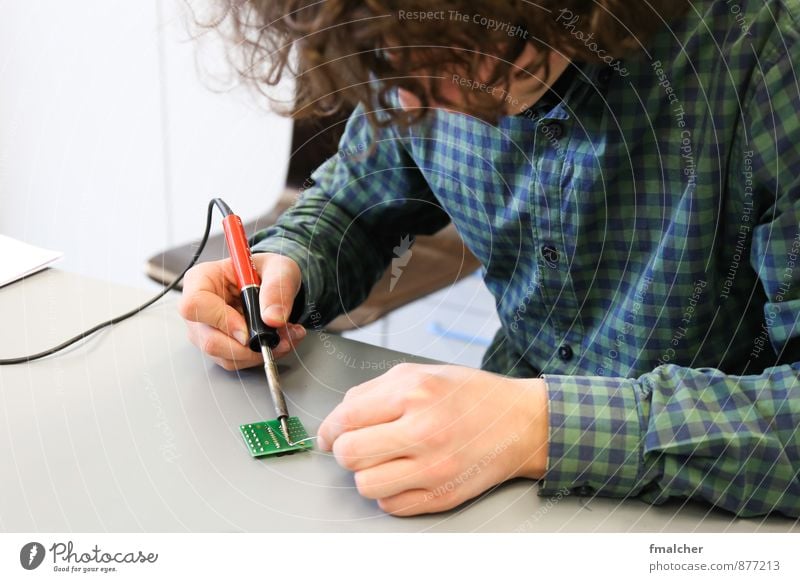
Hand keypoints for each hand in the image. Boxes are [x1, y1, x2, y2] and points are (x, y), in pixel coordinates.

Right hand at [178, 253, 306, 369]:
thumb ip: (277, 288)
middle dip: (247, 347)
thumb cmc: (265, 270)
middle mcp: (199, 308)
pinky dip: (260, 355)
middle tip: (276, 338)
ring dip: (259, 353)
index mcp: (202, 279)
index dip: (221, 321)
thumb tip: (273, 318)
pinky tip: (279, 341)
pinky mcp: (220, 346)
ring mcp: (206, 330)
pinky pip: (237, 361)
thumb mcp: (279, 268)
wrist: (270, 284)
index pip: (196, 305)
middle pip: (207, 339)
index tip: (247, 330)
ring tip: (285, 336)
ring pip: (225, 356)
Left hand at [317, 363, 547, 515]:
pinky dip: (389, 493)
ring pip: (365, 485)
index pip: (346, 418)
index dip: (329, 429)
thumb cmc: (471, 396)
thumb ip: (374, 391)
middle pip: (350, 454)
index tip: (329, 435)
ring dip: (366, 473)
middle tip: (357, 445)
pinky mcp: (443, 495)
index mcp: (414, 392)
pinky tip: (403, 475)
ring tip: (383, 460)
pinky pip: (391, 506)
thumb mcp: (421, 373)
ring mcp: (434, 467)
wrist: (521, 422)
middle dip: (345, 450)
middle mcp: (423, 430)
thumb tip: (338, 418)